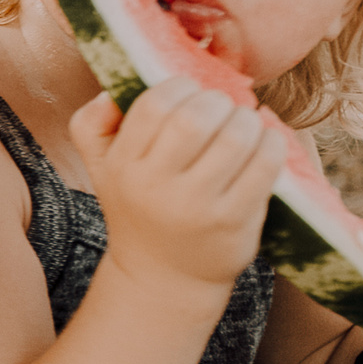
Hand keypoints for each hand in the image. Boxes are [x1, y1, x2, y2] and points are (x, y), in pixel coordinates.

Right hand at [71, 80, 283, 294]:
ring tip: (243, 124)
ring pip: (237, 135)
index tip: (190, 95)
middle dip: (218, 100)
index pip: (155, 104)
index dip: (180, 86)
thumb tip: (110, 91)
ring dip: (248, 119)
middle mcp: (156, 188)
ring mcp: (198, 207)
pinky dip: (271, 142)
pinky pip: (266, 162)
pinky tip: (262, 144)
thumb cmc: (138, 208)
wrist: (164, 277)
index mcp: (123, 166)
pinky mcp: (235, 220)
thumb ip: (91, 124)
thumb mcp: (102, 169)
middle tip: (221, 108)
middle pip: (198, 117)